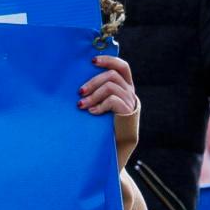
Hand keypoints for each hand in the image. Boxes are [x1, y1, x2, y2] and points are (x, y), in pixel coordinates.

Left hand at [80, 53, 138, 167]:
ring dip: (93, 95)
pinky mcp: (128, 113)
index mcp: (125, 87)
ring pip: (111, 87)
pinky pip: (113, 101)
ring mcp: (130, 102)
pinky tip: (91, 113)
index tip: (92, 61)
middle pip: (112, 75)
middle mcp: (130, 92)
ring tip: (81, 105)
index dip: (109, 60)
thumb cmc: (104, 126)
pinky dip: (99, 105)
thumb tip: (79, 84)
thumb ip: (98, 92)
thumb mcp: (102, 105)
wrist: (116, 149)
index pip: (122, 66)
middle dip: (93, 82)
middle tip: (79, 92)